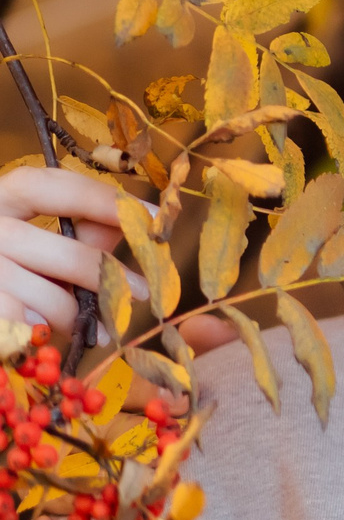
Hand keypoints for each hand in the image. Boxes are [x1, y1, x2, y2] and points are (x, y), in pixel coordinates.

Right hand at [0, 165, 232, 351]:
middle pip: (42, 242)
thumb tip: (141, 225)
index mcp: (2, 200)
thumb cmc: (26, 272)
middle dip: (95, 268)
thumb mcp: (55, 245)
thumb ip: (87, 231)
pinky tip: (52, 334)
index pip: (46, 185)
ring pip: (32, 289)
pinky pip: (16, 321)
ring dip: (72, 309)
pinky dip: (42, 329)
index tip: (152, 217)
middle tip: (141, 292)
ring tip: (102, 327)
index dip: (99, 199)